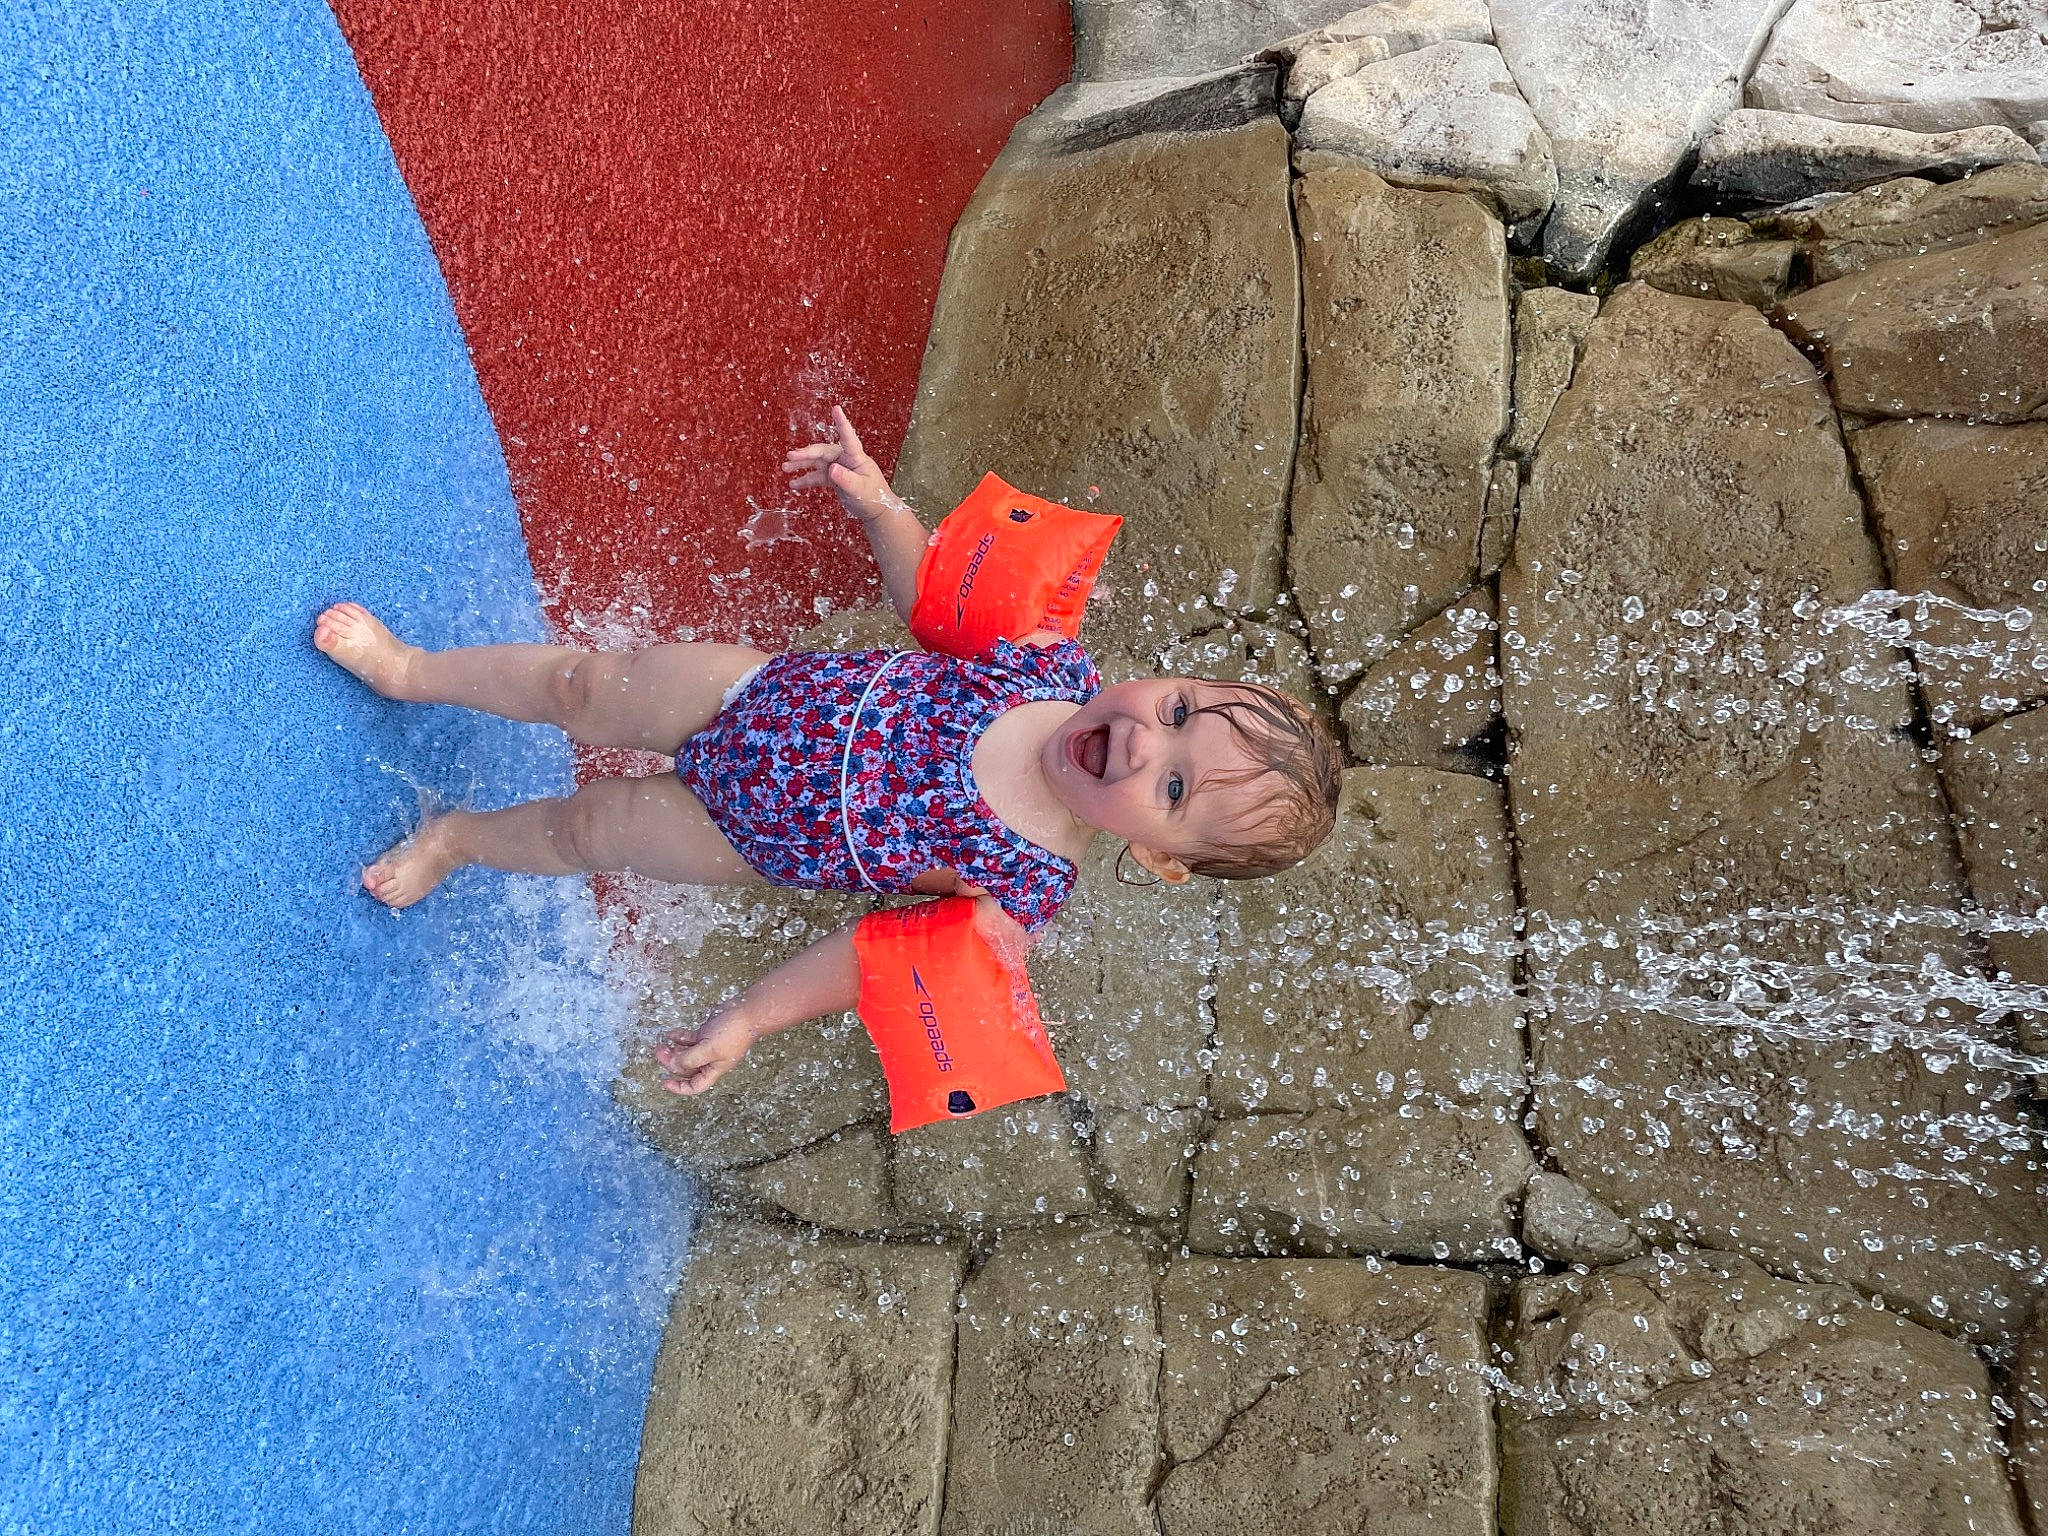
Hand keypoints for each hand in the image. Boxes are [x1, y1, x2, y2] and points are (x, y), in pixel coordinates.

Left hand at [655, 1006, 757, 1095]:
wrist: (746, 1012)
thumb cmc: (735, 1032)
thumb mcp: (709, 1049)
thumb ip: (690, 1058)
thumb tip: (673, 1064)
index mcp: (713, 1069)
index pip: (695, 1086)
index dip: (679, 1087)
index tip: (665, 1082)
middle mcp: (710, 1060)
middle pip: (686, 1068)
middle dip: (671, 1062)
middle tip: (660, 1052)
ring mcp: (707, 1046)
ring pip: (686, 1053)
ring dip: (673, 1050)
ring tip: (662, 1044)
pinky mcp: (706, 1033)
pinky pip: (688, 1039)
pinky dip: (678, 1037)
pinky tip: (670, 1034)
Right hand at [782, 406, 900, 522]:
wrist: (875, 510)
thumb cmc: (874, 497)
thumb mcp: (860, 489)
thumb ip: (847, 479)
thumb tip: (832, 469)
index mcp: (856, 457)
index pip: (848, 437)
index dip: (841, 423)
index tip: (836, 409)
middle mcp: (845, 459)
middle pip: (823, 451)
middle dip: (806, 454)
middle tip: (791, 456)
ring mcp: (838, 467)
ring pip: (816, 462)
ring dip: (801, 465)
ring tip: (785, 468)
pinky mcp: (833, 477)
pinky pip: (816, 476)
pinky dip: (805, 479)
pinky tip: (793, 484)